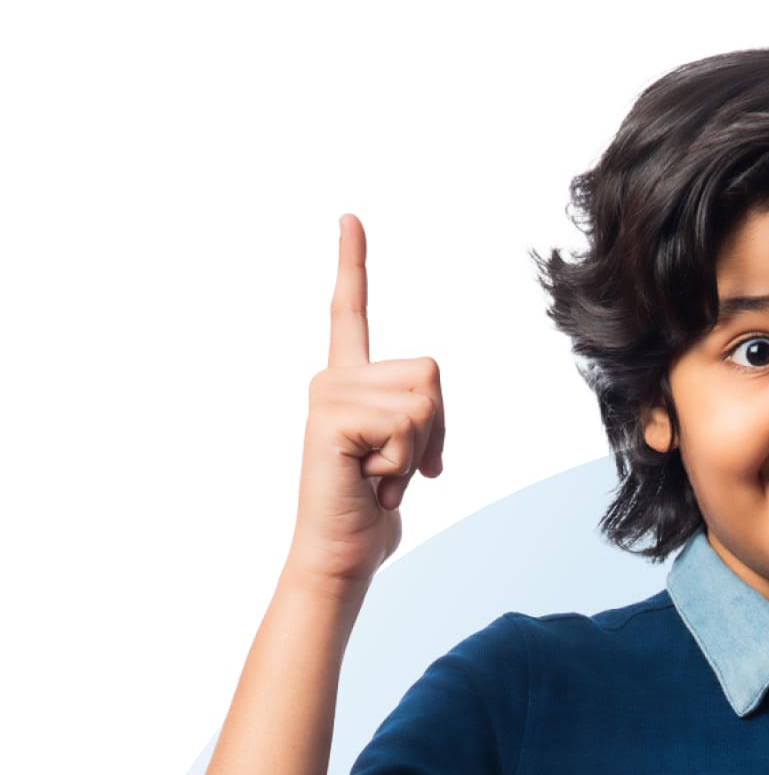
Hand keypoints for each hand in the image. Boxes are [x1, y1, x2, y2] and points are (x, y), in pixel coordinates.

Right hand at [285, 212, 445, 593]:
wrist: (341, 556)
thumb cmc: (371, 511)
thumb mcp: (406, 454)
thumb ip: (416, 416)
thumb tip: (426, 400)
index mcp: (347, 382)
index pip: (349, 312)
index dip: (352, 264)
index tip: (349, 218)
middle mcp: (332, 378)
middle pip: (430, 372)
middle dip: (435, 431)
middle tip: (395, 469)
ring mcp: (328, 394)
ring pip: (425, 401)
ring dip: (418, 452)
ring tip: (378, 476)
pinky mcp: (332, 416)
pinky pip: (408, 425)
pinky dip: (403, 464)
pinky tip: (369, 481)